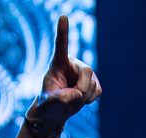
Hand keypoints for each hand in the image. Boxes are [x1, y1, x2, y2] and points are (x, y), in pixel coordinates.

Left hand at [26, 15, 100, 132]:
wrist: (56, 112)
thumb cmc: (49, 104)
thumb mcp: (48, 103)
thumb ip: (58, 98)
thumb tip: (76, 93)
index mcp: (58, 62)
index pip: (61, 45)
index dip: (63, 31)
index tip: (63, 16)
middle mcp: (73, 64)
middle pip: (87, 71)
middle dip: (82, 88)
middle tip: (72, 97)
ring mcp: (85, 73)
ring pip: (93, 83)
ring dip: (84, 96)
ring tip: (73, 98)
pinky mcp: (94, 82)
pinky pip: (98, 91)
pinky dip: (90, 99)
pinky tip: (81, 99)